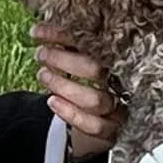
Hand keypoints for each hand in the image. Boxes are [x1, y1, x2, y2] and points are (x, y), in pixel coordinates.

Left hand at [30, 22, 126, 158]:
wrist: (103, 122)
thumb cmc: (90, 84)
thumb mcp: (81, 62)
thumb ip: (69, 48)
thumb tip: (42, 30)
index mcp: (119, 60)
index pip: (94, 43)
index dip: (65, 36)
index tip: (39, 32)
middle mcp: (123, 84)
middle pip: (97, 70)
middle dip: (64, 60)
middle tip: (41, 54)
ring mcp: (120, 109)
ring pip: (94, 99)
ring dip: (63, 86)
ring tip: (43, 75)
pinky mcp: (112, 132)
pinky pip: (94, 125)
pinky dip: (70, 113)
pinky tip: (52, 102)